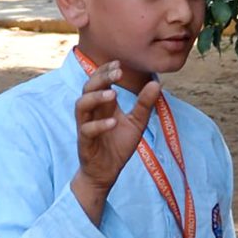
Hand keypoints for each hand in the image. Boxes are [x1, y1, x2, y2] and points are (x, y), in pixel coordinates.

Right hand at [71, 58, 160, 222]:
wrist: (106, 173)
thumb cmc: (118, 146)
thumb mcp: (136, 124)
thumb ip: (144, 105)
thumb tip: (156, 83)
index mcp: (103, 105)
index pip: (99, 81)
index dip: (106, 70)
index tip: (119, 64)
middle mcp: (92, 112)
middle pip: (88, 87)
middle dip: (101, 77)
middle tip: (117, 72)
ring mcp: (86, 126)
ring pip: (81, 105)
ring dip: (96, 97)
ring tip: (112, 94)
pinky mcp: (85, 142)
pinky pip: (86, 130)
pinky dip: (99, 125)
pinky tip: (113, 122)